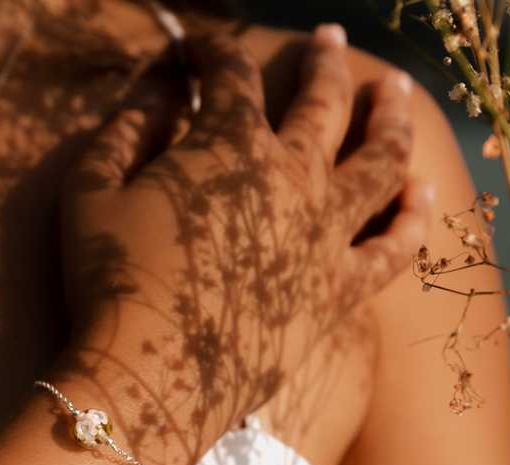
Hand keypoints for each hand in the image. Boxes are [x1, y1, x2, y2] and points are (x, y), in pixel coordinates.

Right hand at [60, 25, 431, 454]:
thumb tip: (158, 89)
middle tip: (328, 41)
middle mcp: (288, 178)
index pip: (231, 75)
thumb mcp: (88, 192)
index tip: (198, 52)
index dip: (213, 52)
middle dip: (325, 62)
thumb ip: (124, 129)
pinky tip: (421, 192)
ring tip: (396, 93)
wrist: (147, 377)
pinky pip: (392, 250)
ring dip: (392, 118)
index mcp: (226, 146)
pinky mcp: (336, 292)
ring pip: (378, 162)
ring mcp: (321, 236)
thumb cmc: (107, 283)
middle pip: (323, 101)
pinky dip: (411, 217)